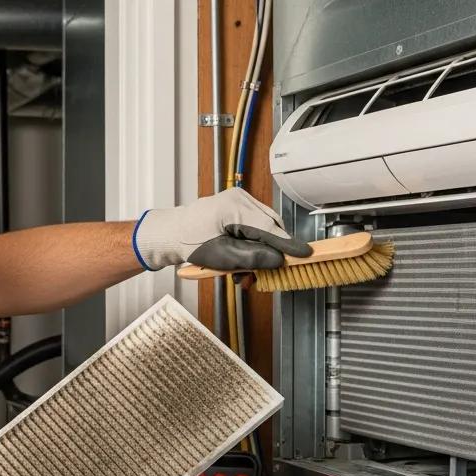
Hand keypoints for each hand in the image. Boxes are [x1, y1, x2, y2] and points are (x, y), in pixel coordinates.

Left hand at [133, 189, 311, 270]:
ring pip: (262, 230)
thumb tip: (278, 261)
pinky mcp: (235, 210)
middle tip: (264, 275)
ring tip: (243, 275)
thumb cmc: (189, 243)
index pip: (271, 227)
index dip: (289, 244)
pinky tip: (240, 265)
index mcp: (236, 206)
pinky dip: (250, 248)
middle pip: (270, 228)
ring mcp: (238, 203)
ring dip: (258, 254)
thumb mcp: (222, 257)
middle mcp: (239, 199)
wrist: (170, 235)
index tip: (305, 254)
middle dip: (269, 254)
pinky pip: (253, 229)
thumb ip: (253, 258)